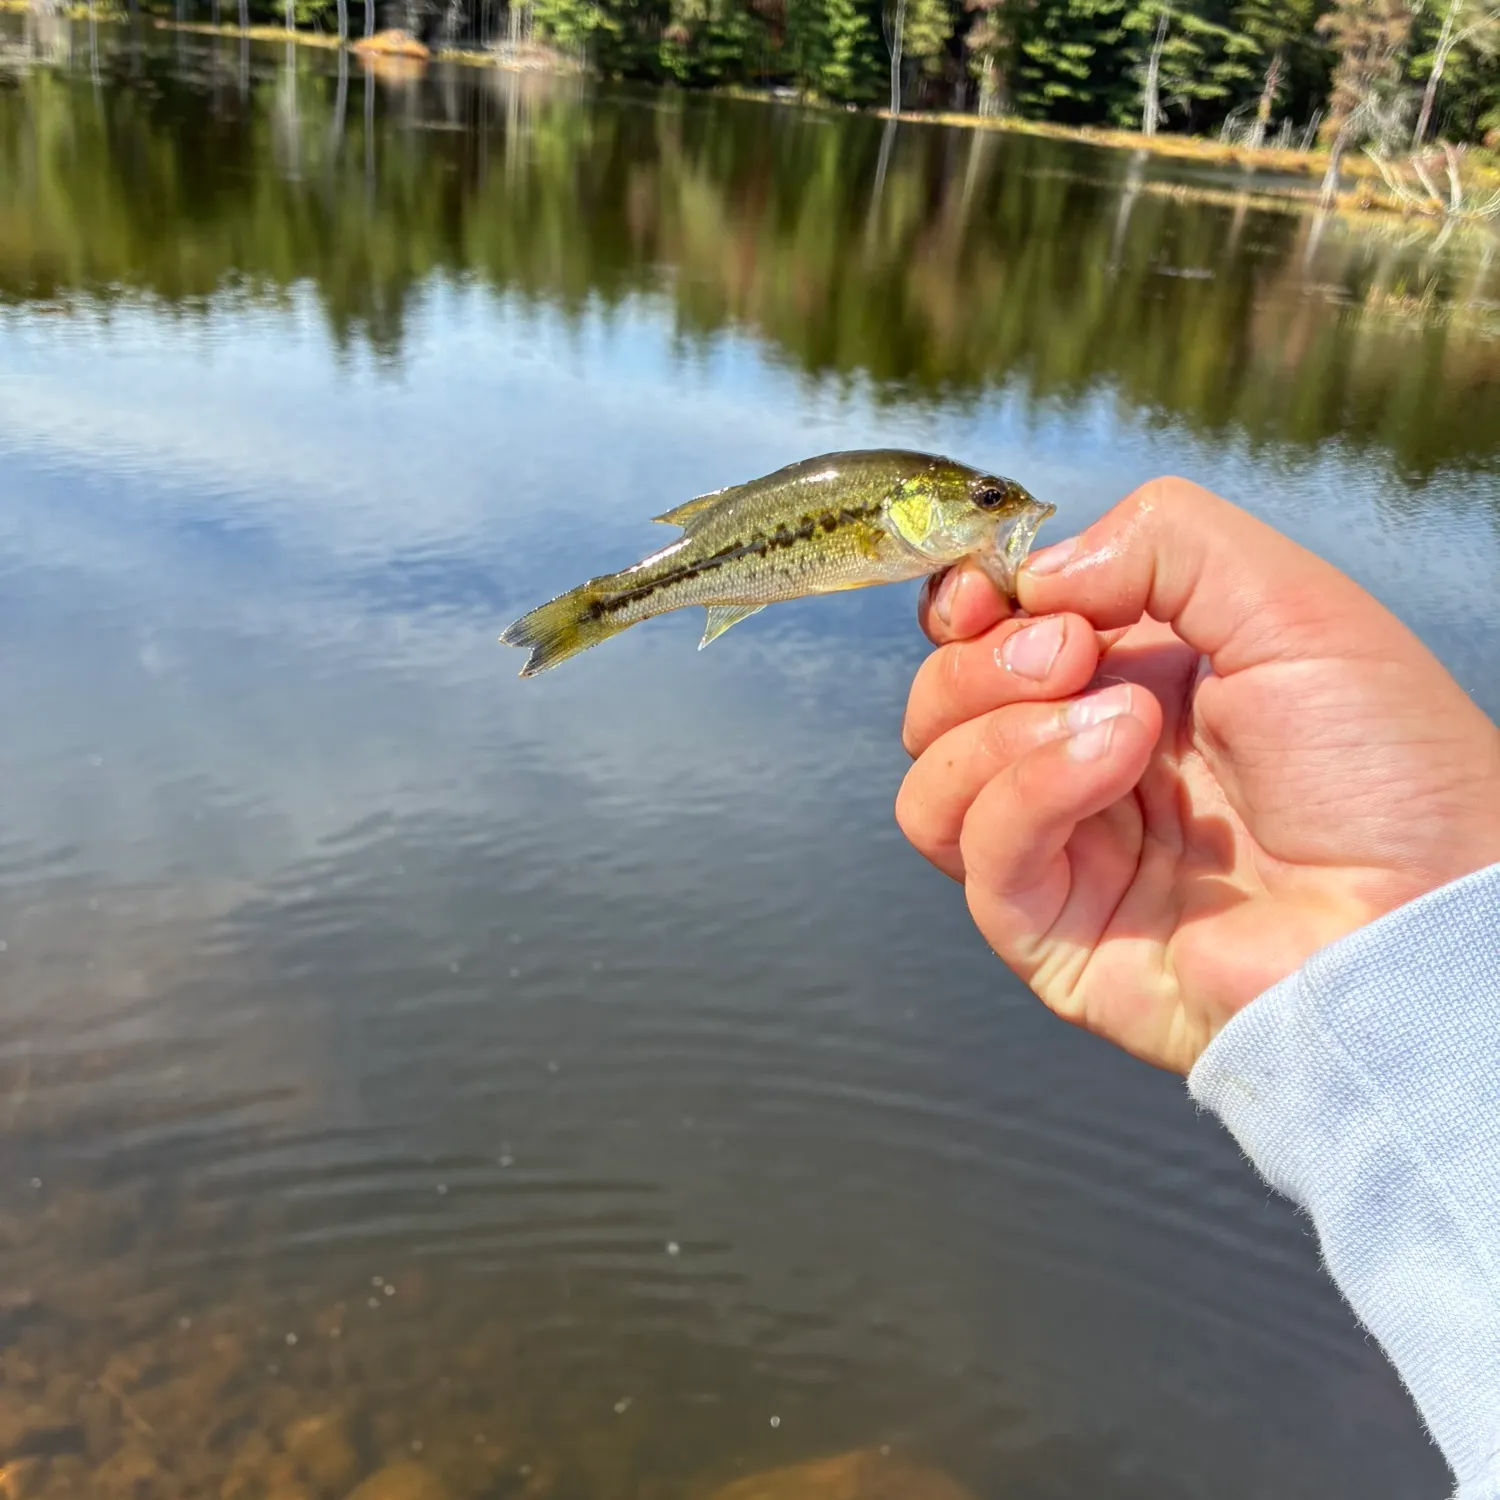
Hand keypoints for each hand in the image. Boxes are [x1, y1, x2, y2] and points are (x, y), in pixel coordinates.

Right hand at [896, 477, 1499, 1074]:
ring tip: (1120, 724)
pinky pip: (980, 857)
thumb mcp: (1288, 601)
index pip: (983, 643)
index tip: (983, 591)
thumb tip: (1030, 577)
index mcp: (1126, 684)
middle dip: (981, 665)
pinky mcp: (1055, 939)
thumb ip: (1161, 542)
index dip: (962, 609)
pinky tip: (1113, 762)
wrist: (1430, 911)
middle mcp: (1080, 768)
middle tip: (1072, 653)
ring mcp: (1065, 856)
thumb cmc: (1389, 765)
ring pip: (933, 787)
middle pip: (938, 710)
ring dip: (1000, 731)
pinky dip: (1028, 791)